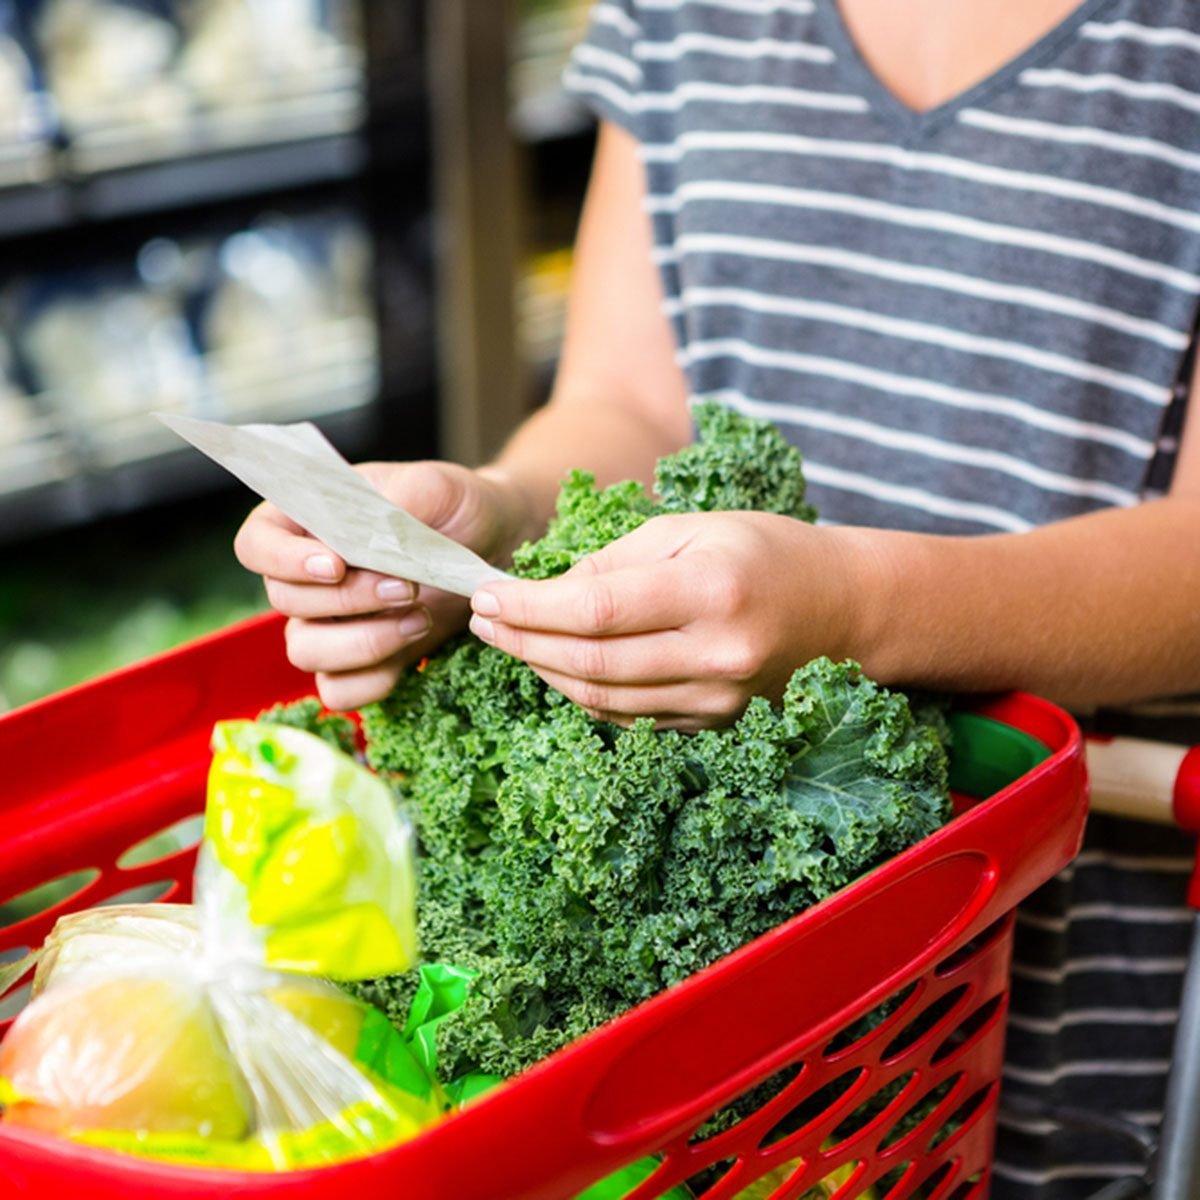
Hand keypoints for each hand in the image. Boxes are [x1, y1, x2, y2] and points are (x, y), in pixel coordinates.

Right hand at [235, 460, 529, 710]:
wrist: (497, 545)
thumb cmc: (456, 506)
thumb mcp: (436, 486)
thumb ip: (400, 502)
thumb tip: (373, 533)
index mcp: (306, 521)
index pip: (256, 544)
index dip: (283, 561)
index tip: (335, 566)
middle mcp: (306, 576)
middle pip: (285, 602)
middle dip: (348, 600)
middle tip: (408, 587)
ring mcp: (329, 623)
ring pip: (306, 652)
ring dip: (362, 643)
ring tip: (420, 617)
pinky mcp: (361, 662)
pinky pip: (338, 692)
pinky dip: (373, 680)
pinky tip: (415, 649)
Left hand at [466, 512, 867, 729]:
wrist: (845, 611)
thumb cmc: (768, 552)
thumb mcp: (693, 528)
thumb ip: (617, 559)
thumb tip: (549, 591)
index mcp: (710, 591)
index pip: (594, 611)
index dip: (529, 608)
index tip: (487, 596)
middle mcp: (715, 654)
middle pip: (589, 662)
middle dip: (522, 642)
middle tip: (484, 622)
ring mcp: (717, 699)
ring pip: (602, 699)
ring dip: (545, 671)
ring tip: (512, 641)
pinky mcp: (714, 723)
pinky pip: (630, 717)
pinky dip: (584, 693)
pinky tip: (558, 665)